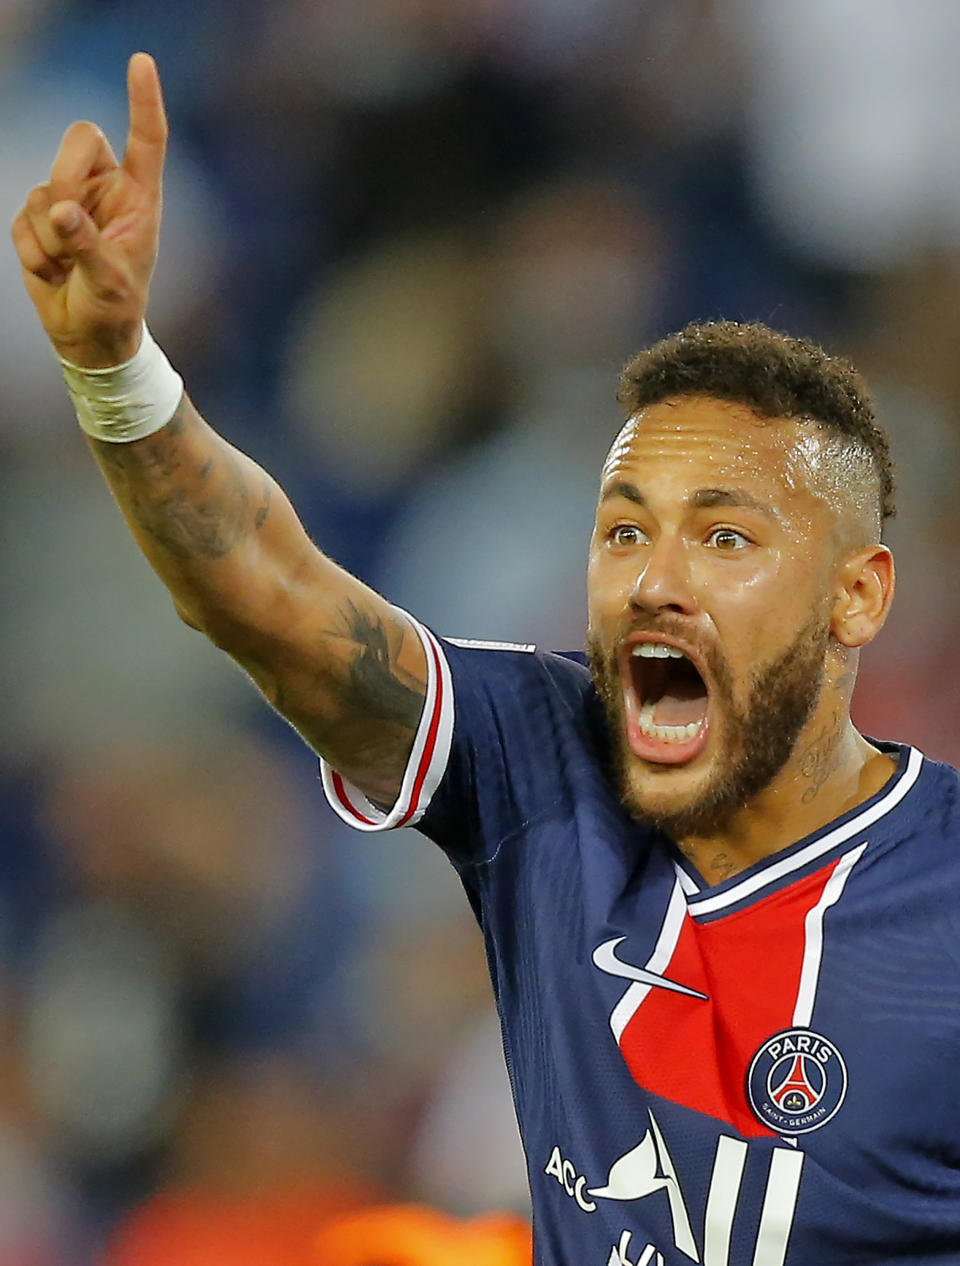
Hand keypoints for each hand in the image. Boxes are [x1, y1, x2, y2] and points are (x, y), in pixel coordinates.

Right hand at [10, 52, 167, 366]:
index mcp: (139, 198)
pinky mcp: (39, 218)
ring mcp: (69, 201)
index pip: (144, 141)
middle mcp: (105, 190)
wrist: (87, 336)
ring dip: (50, 235)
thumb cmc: (114, 307)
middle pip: (77, 139)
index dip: (143, 102)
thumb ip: (87, 245)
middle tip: (69, 224)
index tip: (141, 63)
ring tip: (69, 267)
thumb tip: (61, 210)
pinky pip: (22, 217)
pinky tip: (51, 270)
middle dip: (66, 177)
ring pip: (44, 187)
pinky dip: (33, 250)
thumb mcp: (111, 282)